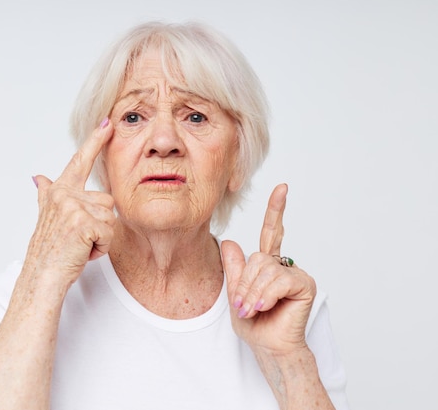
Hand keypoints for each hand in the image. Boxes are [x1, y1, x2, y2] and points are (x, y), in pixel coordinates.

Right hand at [27, 119, 115, 285]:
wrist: (41, 276)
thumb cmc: (48, 250)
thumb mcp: (46, 217)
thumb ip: (46, 194)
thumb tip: (39, 177)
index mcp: (59, 191)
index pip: (80, 161)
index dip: (94, 140)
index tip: (107, 122)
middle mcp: (64, 195)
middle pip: (107, 200)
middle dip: (101, 223)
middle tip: (79, 238)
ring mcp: (73, 208)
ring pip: (110, 217)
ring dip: (102, 237)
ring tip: (80, 245)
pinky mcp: (84, 224)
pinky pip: (109, 233)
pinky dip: (101, 248)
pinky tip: (83, 253)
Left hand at [221, 184, 316, 352]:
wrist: (269, 347)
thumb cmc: (255, 325)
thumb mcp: (235, 294)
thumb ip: (233, 269)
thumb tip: (229, 241)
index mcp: (267, 264)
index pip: (271, 232)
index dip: (276, 210)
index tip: (282, 187)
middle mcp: (283, 265)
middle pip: (256, 258)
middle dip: (244, 284)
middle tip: (242, 307)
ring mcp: (295, 273)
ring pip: (264, 269)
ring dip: (252, 292)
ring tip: (252, 310)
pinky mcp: (305, 283)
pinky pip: (278, 280)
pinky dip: (266, 295)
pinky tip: (264, 307)